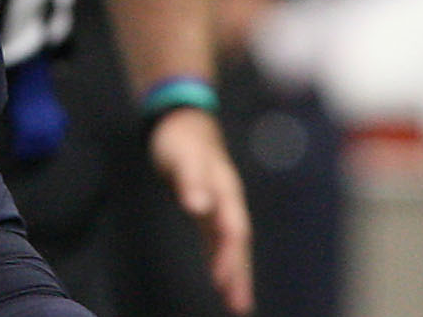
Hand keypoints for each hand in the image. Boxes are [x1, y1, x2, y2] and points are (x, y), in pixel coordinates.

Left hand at [150, 108, 253, 314]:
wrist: (183, 123)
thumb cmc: (182, 140)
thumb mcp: (183, 157)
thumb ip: (191, 180)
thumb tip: (198, 206)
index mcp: (226, 192)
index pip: (232, 231)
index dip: (229, 256)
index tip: (223, 281)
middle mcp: (227, 204)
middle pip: (237, 245)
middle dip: (239, 275)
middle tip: (239, 305)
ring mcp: (219, 208)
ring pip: (230, 247)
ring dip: (234, 273)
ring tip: (238, 304)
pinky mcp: (208, 210)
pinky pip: (218, 241)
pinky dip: (221, 260)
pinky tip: (220, 278)